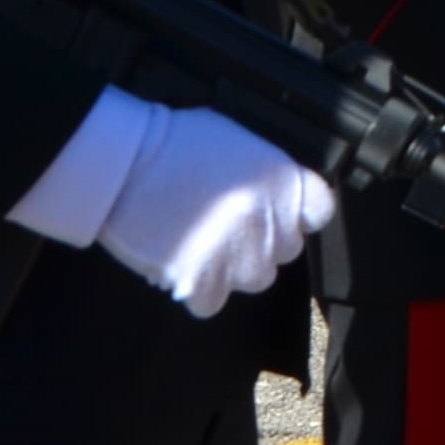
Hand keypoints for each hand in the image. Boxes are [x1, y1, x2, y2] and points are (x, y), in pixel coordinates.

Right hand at [92, 101, 335, 313]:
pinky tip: (178, 265)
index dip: (298, 215)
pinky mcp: (204, 281)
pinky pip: (211, 303)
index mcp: (284, 181)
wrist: (124, 162)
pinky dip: (196, 291)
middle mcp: (271, 221)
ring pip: (256, 279)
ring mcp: (241, 255)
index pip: (320, 210)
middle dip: (260, 242)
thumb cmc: (174, 142)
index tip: (278, 215)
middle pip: (286, 250)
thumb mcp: (240, 141)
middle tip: (224, 228)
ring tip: (200, 245)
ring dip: (232, 269)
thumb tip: (272, 192)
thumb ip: (266, 173)